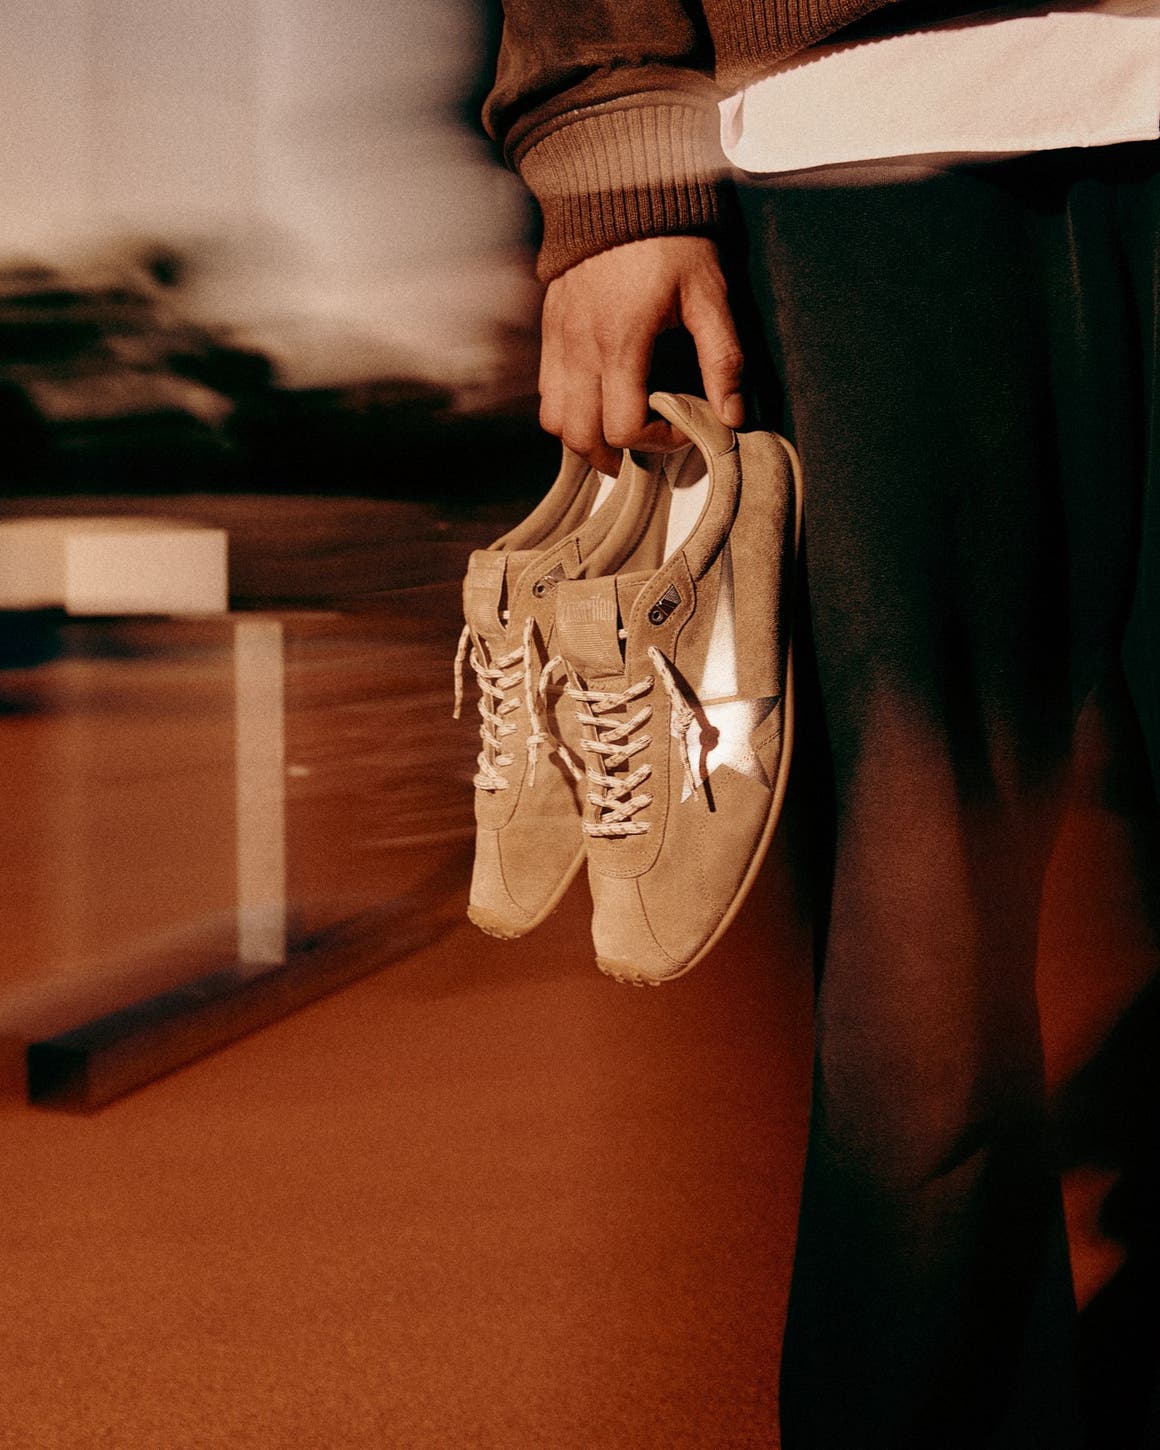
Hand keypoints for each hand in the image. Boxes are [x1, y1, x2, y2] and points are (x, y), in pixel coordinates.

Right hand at [538, 236, 744, 474]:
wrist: (620, 188)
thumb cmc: (672, 242)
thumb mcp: (710, 296)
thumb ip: (723, 359)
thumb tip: (733, 416)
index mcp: (622, 344)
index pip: (624, 429)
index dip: (655, 443)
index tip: (680, 429)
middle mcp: (581, 349)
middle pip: (580, 437)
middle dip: (613, 457)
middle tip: (644, 450)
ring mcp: (559, 341)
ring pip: (554, 420)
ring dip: (583, 438)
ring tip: (615, 434)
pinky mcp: (549, 330)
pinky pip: (545, 391)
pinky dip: (566, 410)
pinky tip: (596, 401)